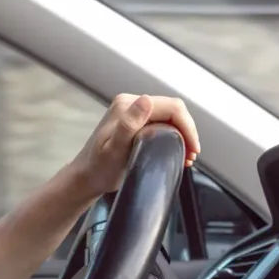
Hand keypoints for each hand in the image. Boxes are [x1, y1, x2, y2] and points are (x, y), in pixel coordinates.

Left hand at [69, 94, 200, 197]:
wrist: (85, 178)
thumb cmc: (98, 168)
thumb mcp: (114, 148)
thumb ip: (129, 124)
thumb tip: (146, 100)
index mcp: (127, 105)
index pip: (171, 107)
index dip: (187, 126)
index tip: (193, 148)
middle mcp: (130, 103)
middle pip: (172, 110)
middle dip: (187, 131)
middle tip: (192, 155)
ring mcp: (132, 112)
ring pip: (169, 118)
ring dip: (182, 135)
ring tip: (187, 156)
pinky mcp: (134, 122)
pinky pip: (161, 124)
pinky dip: (173, 137)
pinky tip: (177, 152)